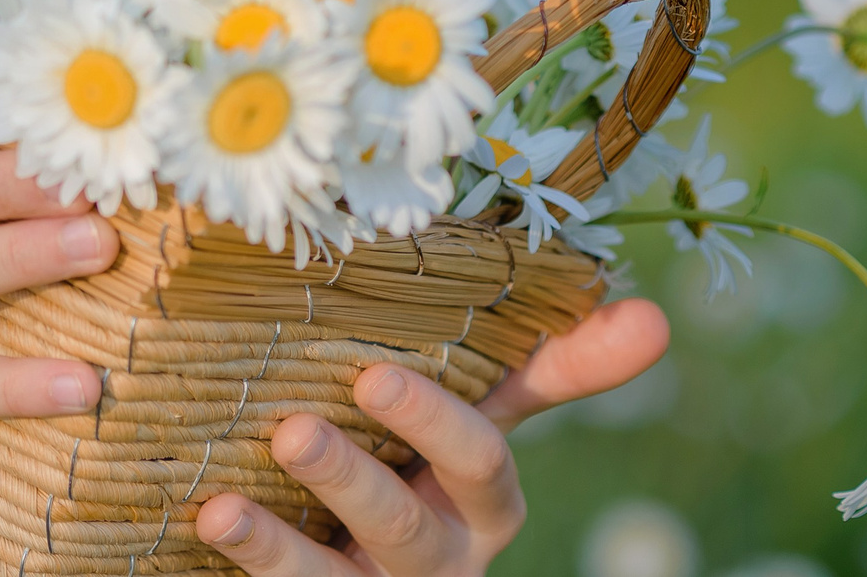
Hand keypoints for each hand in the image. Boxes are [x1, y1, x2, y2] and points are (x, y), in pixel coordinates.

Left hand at [194, 296, 671, 573]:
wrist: (350, 550)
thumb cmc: (416, 455)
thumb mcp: (472, 411)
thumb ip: (540, 366)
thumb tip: (654, 315)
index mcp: (478, 500)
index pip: (480, 463)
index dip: (435, 424)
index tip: (375, 379)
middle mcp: (439, 554)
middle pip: (407, 528)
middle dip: (353, 481)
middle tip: (293, 429)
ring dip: (283, 546)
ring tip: (226, 508)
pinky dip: (254, 560)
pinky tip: (213, 520)